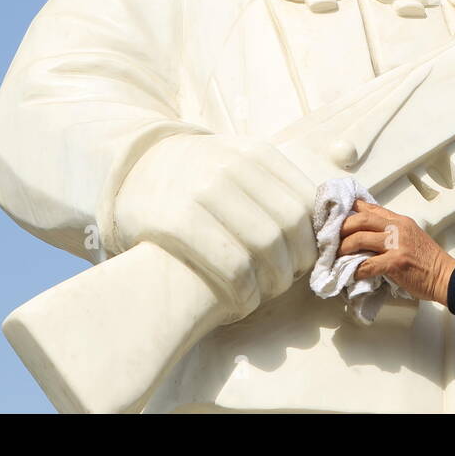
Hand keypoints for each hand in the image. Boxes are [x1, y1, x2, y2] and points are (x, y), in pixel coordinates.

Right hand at [113, 135, 317, 321]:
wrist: (130, 170)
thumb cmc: (193, 176)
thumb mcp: (235, 162)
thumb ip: (273, 186)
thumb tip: (323, 228)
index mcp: (255, 154)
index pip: (306, 204)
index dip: (313, 241)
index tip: (306, 261)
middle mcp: (232, 168)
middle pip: (289, 228)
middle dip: (295, 266)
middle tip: (283, 282)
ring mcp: (203, 193)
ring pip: (265, 248)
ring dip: (272, 283)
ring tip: (262, 294)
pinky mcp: (177, 222)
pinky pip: (232, 267)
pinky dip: (246, 293)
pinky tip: (240, 301)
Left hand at [339, 200, 454, 303]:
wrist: (445, 276)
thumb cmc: (428, 260)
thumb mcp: (411, 235)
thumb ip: (391, 230)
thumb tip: (367, 232)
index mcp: (399, 220)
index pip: (370, 207)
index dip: (350, 210)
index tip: (337, 217)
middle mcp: (396, 228)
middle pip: (360, 219)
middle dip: (342, 228)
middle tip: (333, 239)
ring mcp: (396, 244)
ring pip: (360, 238)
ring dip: (344, 248)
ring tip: (338, 256)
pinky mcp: (395, 262)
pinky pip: (368, 264)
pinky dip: (356, 270)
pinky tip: (351, 274)